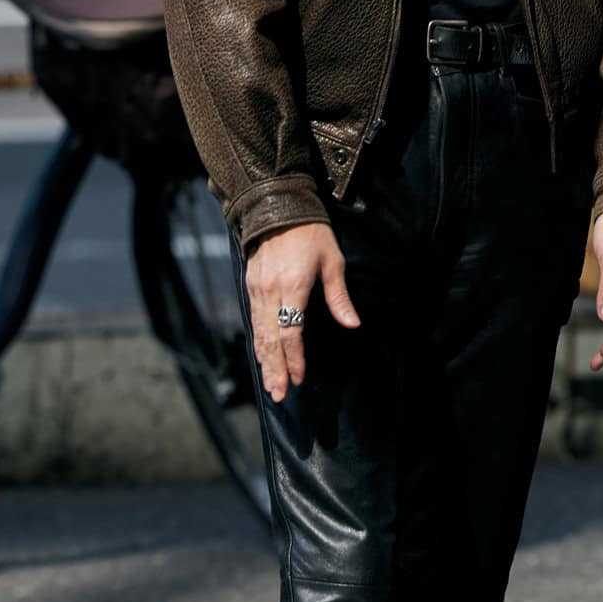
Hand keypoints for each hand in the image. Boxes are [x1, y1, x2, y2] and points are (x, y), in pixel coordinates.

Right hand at [245, 222, 358, 401]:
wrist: (278, 205)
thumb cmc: (311, 232)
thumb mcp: (332, 260)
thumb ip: (339, 296)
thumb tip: (352, 324)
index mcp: (292, 286)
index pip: (291, 332)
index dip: (295, 358)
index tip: (300, 378)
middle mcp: (269, 291)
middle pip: (270, 339)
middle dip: (275, 369)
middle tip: (279, 395)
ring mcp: (256, 288)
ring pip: (258, 333)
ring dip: (265, 361)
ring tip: (271, 385)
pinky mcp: (250, 284)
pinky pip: (253, 320)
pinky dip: (257, 342)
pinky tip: (262, 357)